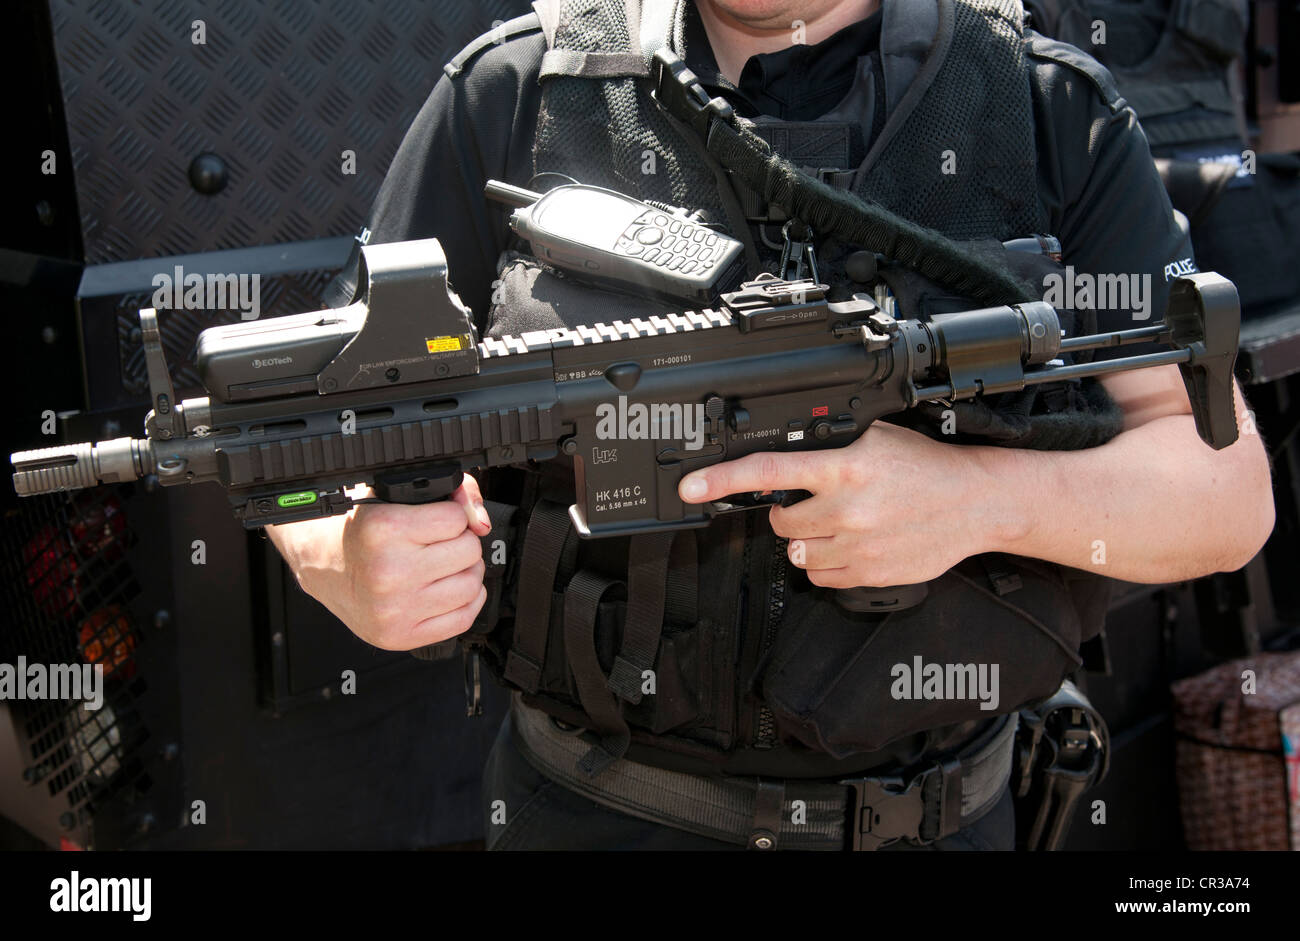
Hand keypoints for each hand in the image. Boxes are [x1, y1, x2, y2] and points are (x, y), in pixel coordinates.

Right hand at [267, 476, 491, 649]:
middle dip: (461, 543)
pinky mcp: (400, 635)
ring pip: (471, 586)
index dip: (452, 516)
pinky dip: (465, 602)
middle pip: (469, 552)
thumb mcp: (394, 495)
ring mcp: (395, 608)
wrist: (320, 563)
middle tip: (441, 543)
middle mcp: (389, 571)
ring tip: (444, 566)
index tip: (437, 520)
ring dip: (466, 572)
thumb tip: (481, 521)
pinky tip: (447, 589)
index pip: (457, 519)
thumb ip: (451, 493)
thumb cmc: (358, 529)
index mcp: (384, 530)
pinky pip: (462, 620)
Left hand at [678, 422, 1012, 587]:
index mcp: (844, 468)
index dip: (723, 480)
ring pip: (797, 553)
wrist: (976, 503)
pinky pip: (821, 577)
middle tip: (815, 503)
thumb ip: (829, 448)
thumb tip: (785, 456)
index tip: (691, 488)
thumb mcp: (876, 439)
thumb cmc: (927, 468)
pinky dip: (826, 564)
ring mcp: (858, 547)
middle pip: (780, 521)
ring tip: (840, 523)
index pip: (769, 473)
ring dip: (807, 540)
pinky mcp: (870, 574)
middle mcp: (847, 509)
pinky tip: (852, 545)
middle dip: (787, 513)